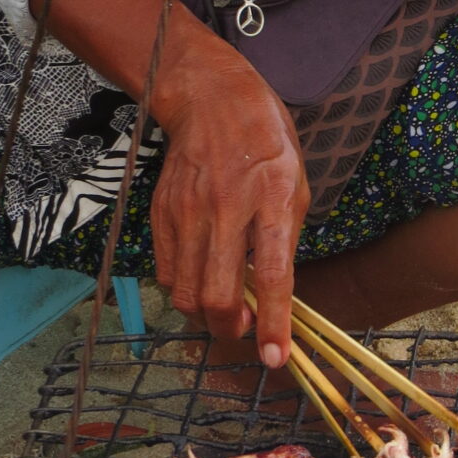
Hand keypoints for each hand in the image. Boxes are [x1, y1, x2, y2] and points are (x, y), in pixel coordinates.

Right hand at [28, 0, 308, 364]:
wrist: (211, 98)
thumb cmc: (267, 143)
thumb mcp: (295, 184)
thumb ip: (285, 239)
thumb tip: (274, 295)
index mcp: (272, 199)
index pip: (271, 276)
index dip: (272, 324)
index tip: (274, 359)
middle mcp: (227, 208)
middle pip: (215, 296)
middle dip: (229, 328)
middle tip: (242, 327)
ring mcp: (187, 211)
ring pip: (185, 292)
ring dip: (205, 313)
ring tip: (222, 303)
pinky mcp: (161, 212)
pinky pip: (166, 273)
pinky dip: (183, 288)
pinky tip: (200, 274)